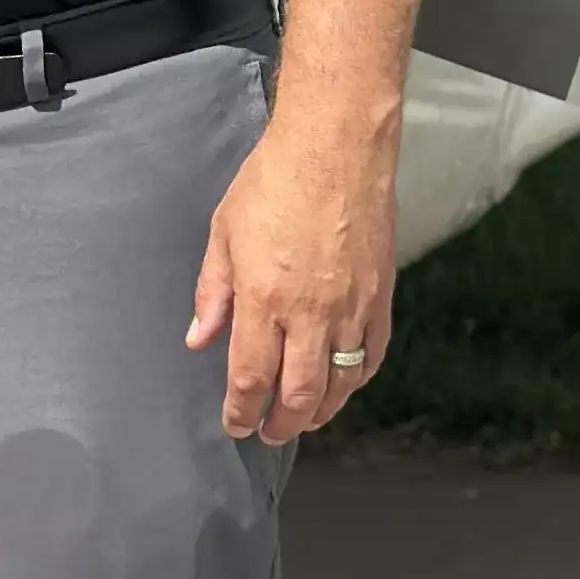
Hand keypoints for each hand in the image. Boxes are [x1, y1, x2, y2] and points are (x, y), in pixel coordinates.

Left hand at [187, 108, 395, 442]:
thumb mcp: (224, 230)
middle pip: (298, 395)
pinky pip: (371, 356)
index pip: (251, 377)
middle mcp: (310, 313)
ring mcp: (351, 308)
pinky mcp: (380, 297)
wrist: (335, 147)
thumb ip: (213, 291)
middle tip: (266, 432)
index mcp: (264, 297)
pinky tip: (341, 384)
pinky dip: (355, 380)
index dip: (241, 410)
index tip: (235, 424)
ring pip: (338, 384)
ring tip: (302, 418)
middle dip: (280, 424)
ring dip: (319, 411)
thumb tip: (199, 339)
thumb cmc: (275, 178)